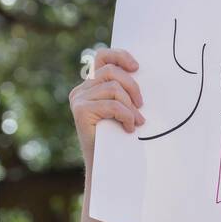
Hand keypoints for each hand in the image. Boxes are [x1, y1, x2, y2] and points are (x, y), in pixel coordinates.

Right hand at [70, 47, 144, 173]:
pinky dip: (127, 116)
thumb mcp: (121, 109)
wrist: (105, 166)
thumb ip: (122, 91)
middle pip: (111, 71)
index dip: (120, 56)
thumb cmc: (117, 138)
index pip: (102, 56)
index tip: (137, 67)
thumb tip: (138, 72)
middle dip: (132, 87)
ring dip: (130, 106)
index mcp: (89, 86)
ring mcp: (78, 100)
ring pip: (114, 88)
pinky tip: (129, 128)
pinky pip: (113, 105)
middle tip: (141, 107)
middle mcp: (80, 91)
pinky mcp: (81, 111)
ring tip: (136, 122)